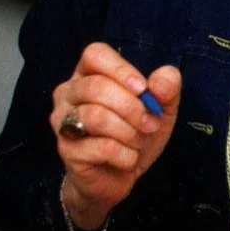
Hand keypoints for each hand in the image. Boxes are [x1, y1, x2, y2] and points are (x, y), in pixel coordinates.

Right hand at [50, 42, 180, 229]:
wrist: (119, 176)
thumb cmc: (136, 133)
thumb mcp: (161, 108)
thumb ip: (167, 89)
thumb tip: (162, 80)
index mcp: (89, 74)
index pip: (94, 54)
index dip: (121, 69)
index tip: (144, 89)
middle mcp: (68, 93)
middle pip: (95, 86)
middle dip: (132, 107)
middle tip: (151, 123)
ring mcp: (62, 121)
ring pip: (95, 117)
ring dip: (129, 132)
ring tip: (139, 141)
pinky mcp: (66, 150)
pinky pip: (100, 147)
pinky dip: (125, 154)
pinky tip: (128, 159)